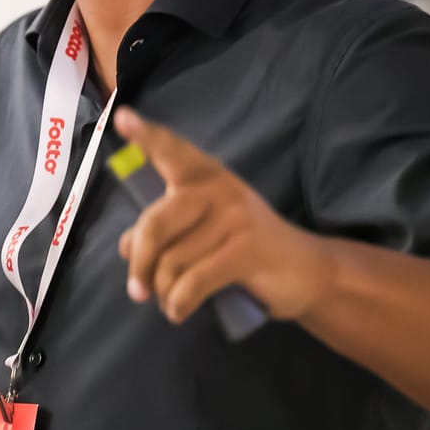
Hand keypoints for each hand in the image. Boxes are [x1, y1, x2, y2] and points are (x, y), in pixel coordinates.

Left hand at [113, 108, 336, 324]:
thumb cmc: (244, 248)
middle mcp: (219, 189)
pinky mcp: (247, 250)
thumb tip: (126, 247)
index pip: (172, 150)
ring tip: (170, 300)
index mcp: (205, 175)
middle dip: (140, 264)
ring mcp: (235, 218)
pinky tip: (178, 312)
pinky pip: (193, 282)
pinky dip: (178, 304)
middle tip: (137, 292)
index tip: (123, 117)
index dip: (146, 136)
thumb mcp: (203, 231)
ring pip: (171, 262)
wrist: (307, 272)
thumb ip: (166, 231)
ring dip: (163, 292)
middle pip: (154, 225)